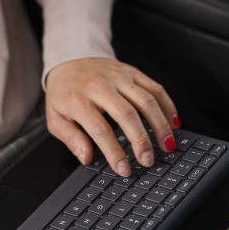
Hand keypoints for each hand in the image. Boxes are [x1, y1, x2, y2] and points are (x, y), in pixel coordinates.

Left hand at [45, 58, 179, 177]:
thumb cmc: (64, 93)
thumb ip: (71, 139)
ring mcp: (118, 76)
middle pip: (126, 114)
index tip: (124, 169)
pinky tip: (173, 122)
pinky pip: (154, 87)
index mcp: (78, 100)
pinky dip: (167, 105)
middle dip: (141, 140)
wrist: (69, 59)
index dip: (114, 152)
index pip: (100, 129)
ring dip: (160, 124)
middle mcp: (100, 85)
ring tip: (167, 145)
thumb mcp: (55, 118)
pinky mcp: (131, 71)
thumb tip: (86, 157)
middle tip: (148, 160)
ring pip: (145, 100)